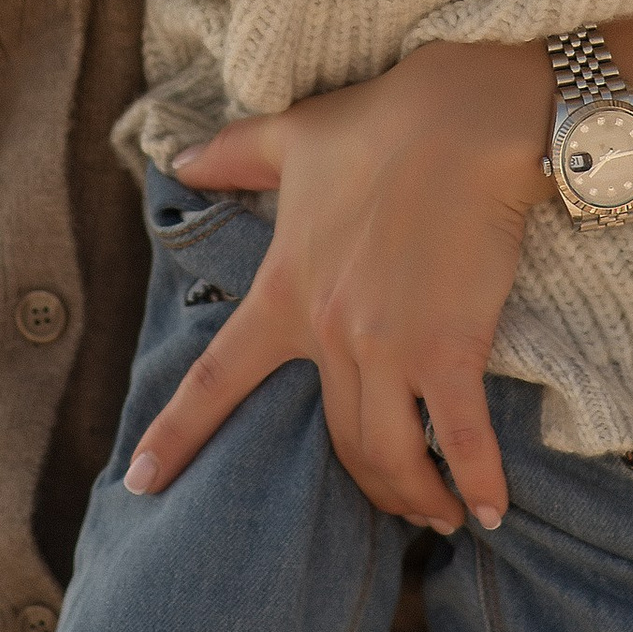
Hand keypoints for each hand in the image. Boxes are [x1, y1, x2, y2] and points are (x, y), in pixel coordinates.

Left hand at [127, 40, 556, 529]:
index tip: (141, 484)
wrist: (465, 118)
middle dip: (366, 489)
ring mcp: (389, 345)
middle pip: (335, 443)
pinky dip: (479, 484)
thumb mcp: (293, 135)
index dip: (178, 434)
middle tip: (391, 505)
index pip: (216, 376)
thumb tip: (176, 158)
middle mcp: (328, 330)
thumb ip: (232, 154)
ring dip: (413, 496)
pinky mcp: (451, 348)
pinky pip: (463, 438)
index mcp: (284, 289)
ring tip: (439, 514)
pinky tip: (491, 513)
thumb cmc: (383, 122)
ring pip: (389, 453)